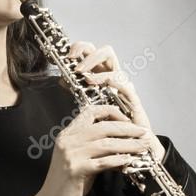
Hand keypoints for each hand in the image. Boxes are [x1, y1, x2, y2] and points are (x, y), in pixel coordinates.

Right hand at [32, 104, 156, 195]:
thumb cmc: (68, 183)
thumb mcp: (82, 159)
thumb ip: (98, 149)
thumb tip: (123, 145)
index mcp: (68, 134)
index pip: (90, 111)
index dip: (111, 112)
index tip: (128, 120)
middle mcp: (68, 140)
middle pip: (103, 126)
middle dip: (127, 129)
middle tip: (143, 133)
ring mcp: (71, 154)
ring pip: (106, 144)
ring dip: (128, 145)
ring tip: (143, 147)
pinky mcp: (75, 170)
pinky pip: (102, 162)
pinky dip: (118, 160)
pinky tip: (129, 161)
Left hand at [66, 41, 165, 161]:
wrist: (133, 146)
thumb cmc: (113, 127)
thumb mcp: (92, 106)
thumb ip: (79, 89)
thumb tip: (62, 79)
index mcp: (104, 77)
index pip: (93, 53)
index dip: (80, 49)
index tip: (66, 56)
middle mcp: (115, 78)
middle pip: (104, 51)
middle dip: (86, 50)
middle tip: (72, 60)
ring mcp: (124, 86)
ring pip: (112, 62)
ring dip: (94, 63)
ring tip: (83, 75)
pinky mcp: (133, 100)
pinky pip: (124, 83)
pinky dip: (111, 80)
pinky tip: (98, 83)